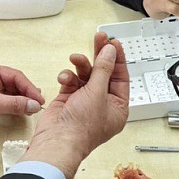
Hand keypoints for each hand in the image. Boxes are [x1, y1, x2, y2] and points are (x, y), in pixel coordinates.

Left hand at [0, 64, 44, 141]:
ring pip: (12, 95)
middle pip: (16, 85)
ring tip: (33, 109)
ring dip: (23, 101)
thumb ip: (14, 103)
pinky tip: (22, 112)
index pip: (16, 76)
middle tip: (38, 104)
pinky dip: (16, 108)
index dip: (29, 87)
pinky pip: (7, 105)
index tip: (39, 98)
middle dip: (27, 93)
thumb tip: (34, 104)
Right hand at [22, 32, 129, 178]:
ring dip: (81, 66)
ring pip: (86, 75)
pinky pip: (71, 81)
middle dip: (100, 55)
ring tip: (76, 58)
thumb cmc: (81, 128)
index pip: (121, 77)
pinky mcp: (69, 99)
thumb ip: (103, 69)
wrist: (57, 141)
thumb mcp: (97, 93)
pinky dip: (68, 77)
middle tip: (99, 37)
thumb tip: (110, 52)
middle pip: (103, 73)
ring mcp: (85, 101)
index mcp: (117, 106)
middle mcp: (102, 103)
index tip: (113, 42)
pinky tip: (64, 78)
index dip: (117, 58)